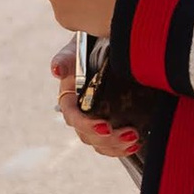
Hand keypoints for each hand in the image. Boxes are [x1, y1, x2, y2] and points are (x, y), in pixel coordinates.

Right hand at [53, 39, 140, 160]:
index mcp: (70, 98)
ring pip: (100, 144)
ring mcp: (96, 120)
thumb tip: (56, 70)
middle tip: (130, 133)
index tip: (105, 126)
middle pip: (88, 136)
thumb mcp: (77, 48)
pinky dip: (123, 148)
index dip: (87, 125)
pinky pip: (112, 144)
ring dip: (117, 146)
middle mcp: (81, 113)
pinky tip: (137, 143)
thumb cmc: (89, 46)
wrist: (107, 47)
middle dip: (108, 139)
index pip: (73, 117)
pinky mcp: (112, 123)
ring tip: (135, 139)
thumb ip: (66, 58)